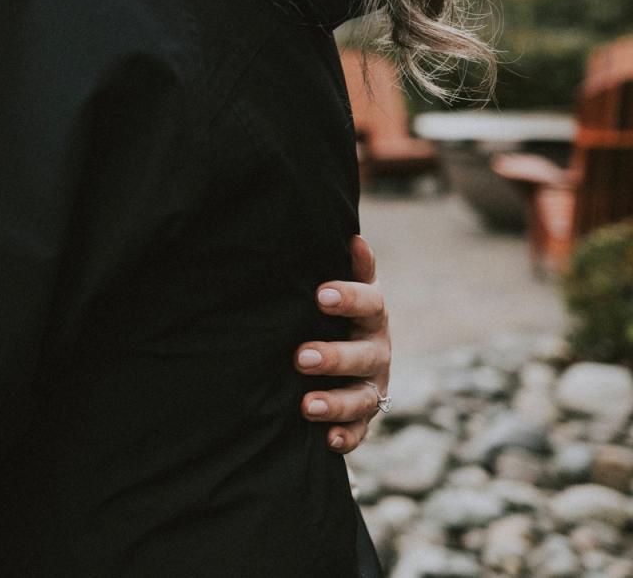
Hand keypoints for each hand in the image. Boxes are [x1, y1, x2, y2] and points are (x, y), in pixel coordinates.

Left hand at [294, 235, 388, 453]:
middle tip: (300, 357)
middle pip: (364, 355)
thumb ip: (353, 268)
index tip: (319, 294)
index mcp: (371, 315)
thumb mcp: (343, 288)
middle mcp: (377, 351)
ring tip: (306, 405)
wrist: (346, 351)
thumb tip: (354, 237)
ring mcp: (373, 386)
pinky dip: (346, 437)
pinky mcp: (363, 417)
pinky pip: (360, 431)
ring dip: (337, 403)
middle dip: (334, 357)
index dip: (348, 297)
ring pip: (363, 398)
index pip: (369, 303)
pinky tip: (329, 442)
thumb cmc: (336, 311)